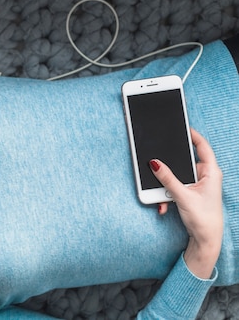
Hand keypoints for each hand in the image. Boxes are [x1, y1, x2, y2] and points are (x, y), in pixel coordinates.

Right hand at [151, 128, 222, 278]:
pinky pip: (174, 187)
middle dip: (169, 171)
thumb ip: (167, 178)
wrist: (206, 241)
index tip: (181, 126)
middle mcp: (205, 176)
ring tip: (164, 198)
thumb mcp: (183, 196)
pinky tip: (165, 206)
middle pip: (184, 162)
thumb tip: (155, 163)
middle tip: (159, 169)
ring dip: (166, 188)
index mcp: (211, 172)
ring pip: (176, 177)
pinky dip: (167, 196)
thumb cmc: (204, 219)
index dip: (192, 135)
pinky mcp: (190, 193)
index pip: (202, 147)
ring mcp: (198, 185)